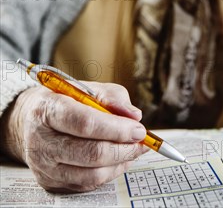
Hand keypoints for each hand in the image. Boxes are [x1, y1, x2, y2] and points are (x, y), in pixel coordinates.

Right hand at [0, 83, 147, 192]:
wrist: (29, 120)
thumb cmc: (63, 101)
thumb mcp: (86, 88)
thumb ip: (112, 98)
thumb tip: (134, 116)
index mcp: (48, 109)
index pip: (85, 122)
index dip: (116, 128)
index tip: (138, 129)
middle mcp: (42, 140)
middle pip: (90, 153)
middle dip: (123, 148)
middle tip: (142, 141)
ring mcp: (44, 165)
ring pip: (91, 174)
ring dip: (120, 163)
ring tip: (132, 149)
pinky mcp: (49, 182)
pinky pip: (87, 184)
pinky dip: (109, 173)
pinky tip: (118, 159)